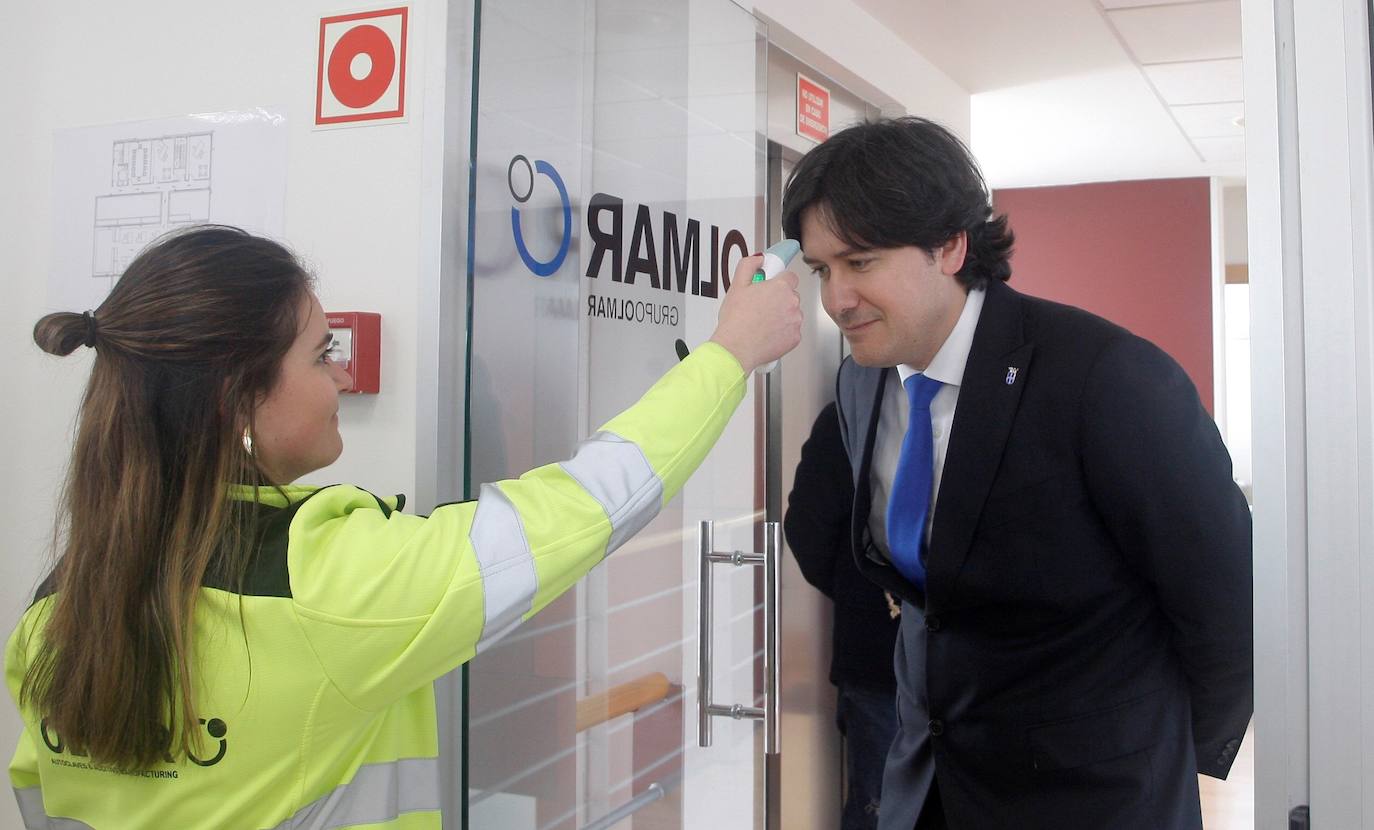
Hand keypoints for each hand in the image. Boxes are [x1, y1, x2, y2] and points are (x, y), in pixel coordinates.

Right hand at [708, 254, 802, 372]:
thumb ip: (749, 265)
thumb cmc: (736, 320)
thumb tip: (759, 259)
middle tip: (761, 308)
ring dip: (782, 316)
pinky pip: (792, 331)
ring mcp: (796, 321)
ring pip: (793, 314)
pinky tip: (767, 334)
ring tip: (762, 323)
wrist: (736, 348)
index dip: (779, 282)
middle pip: (791, 296)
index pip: (790, 277)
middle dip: (779, 300)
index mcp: (780, 287)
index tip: (771, 287)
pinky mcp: (796, 338)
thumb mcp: (737, 286)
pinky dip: (783, 333)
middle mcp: (792, 302)